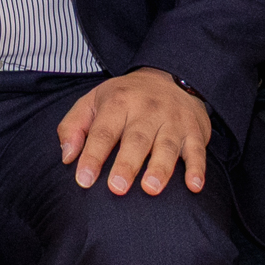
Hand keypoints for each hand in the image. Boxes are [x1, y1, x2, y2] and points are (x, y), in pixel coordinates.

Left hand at [56, 67, 212, 195]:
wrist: (170, 75)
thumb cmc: (124, 98)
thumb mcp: (93, 101)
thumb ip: (74, 127)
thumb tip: (67, 157)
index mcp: (118, 102)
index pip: (103, 131)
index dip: (93, 155)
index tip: (83, 180)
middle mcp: (147, 110)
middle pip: (136, 139)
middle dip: (127, 163)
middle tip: (117, 188)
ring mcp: (173, 120)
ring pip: (167, 145)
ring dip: (160, 168)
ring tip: (150, 188)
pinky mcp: (195, 131)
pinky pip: (198, 150)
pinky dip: (198, 169)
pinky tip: (194, 187)